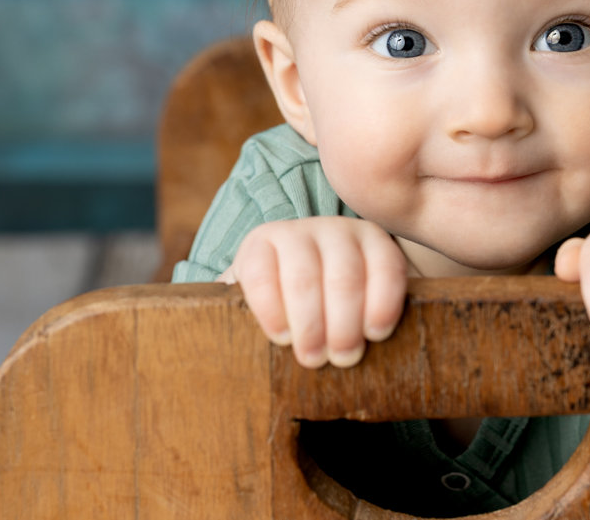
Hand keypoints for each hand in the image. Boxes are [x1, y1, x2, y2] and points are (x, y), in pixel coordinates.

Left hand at [218, 217, 407, 368]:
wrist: (327, 277)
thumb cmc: (282, 308)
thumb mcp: (251, 306)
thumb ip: (231, 319)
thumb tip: (202, 352)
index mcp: (261, 245)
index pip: (259, 273)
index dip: (269, 310)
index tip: (282, 341)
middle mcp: (301, 230)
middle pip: (303, 277)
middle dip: (311, 325)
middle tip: (315, 360)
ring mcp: (343, 232)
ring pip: (345, 276)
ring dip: (345, 322)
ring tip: (344, 355)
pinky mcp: (379, 241)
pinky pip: (387, 268)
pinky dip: (383, 303)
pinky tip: (376, 332)